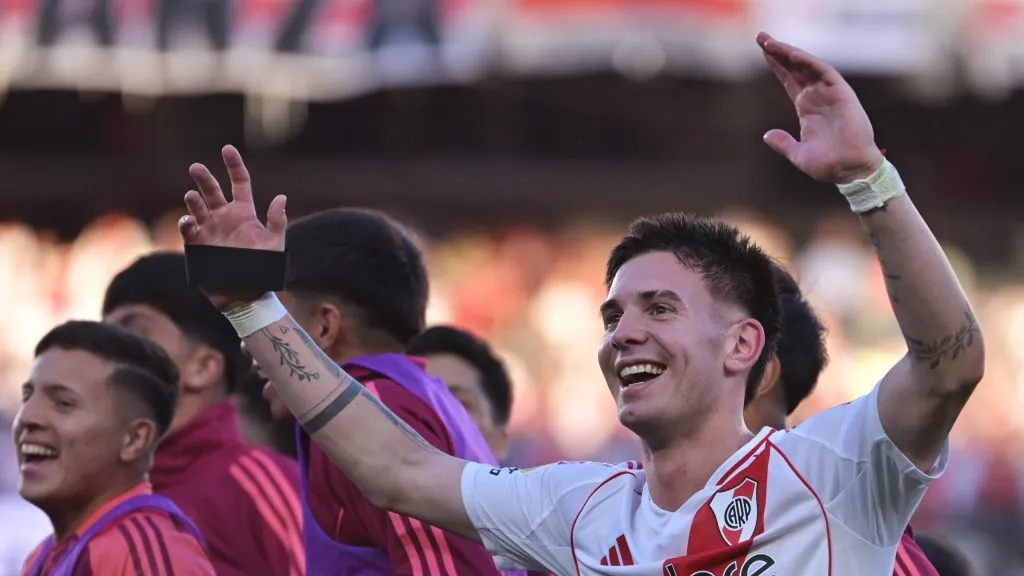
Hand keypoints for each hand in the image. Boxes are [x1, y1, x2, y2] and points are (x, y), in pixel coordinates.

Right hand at [178, 145, 287, 306]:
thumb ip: (276, 222)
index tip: (227, 148)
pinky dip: (186, 223)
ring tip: (192, 196)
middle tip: (195, 167)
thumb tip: (281, 197)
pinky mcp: (197, 245)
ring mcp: (210, 230)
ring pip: (198, 208)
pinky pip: (188, 230)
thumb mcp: (274, 245)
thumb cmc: (264, 270)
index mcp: (244, 213)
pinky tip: (189, 221)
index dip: (233, 165)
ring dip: (194, 200)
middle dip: (203, 178)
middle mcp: (225, 218)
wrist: (246, 295)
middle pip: (212, 191)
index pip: (239, 183)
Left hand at [758, 32, 883, 183]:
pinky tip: (792, 55)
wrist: (849, 171)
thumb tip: (766, 135)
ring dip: (789, 52)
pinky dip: (809, 62)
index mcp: (807, 108)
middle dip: (778, 51)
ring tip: (770, 42)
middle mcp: (817, 97)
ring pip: (807, 66)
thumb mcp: (798, 154)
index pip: (789, 80)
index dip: (776, 65)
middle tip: (760, 36)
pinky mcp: (842, 94)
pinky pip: (825, 72)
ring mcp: (829, 94)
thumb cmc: (828, 165)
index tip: (762, 50)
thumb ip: (783, 144)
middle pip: (794, 68)